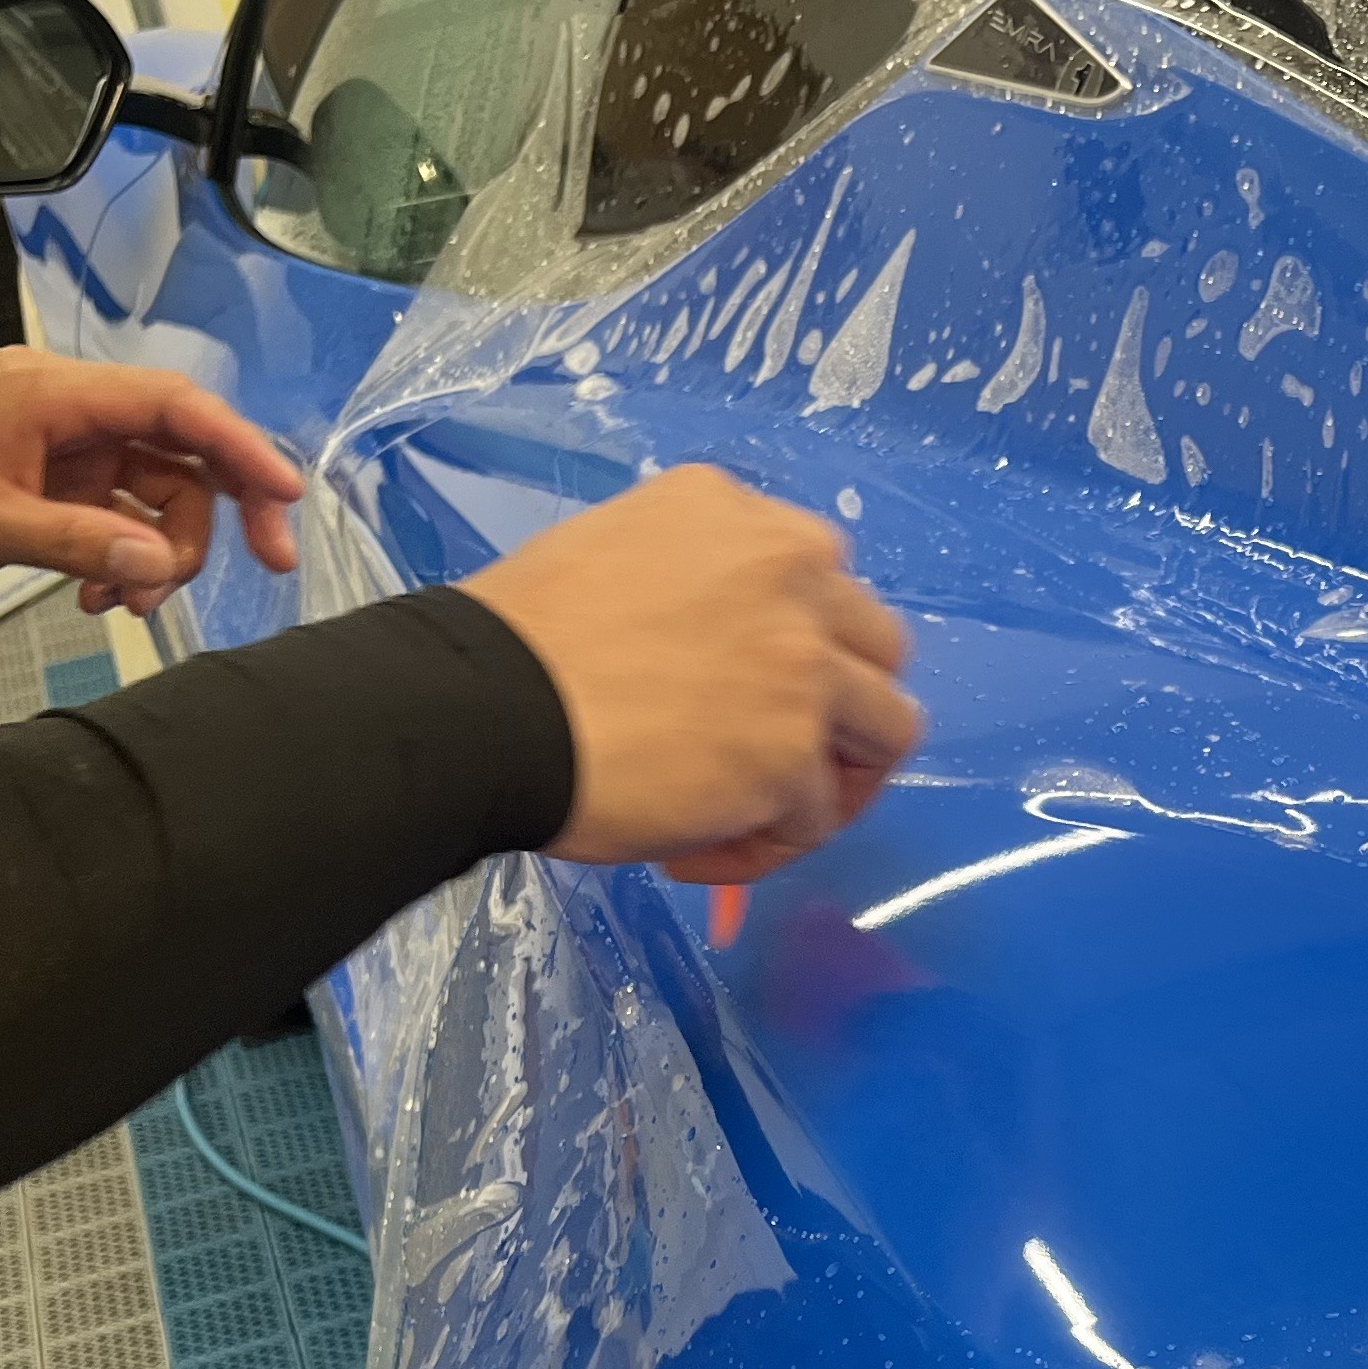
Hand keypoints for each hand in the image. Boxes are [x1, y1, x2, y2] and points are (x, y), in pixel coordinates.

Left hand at [0, 349, 303, 617]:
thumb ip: (77, 544)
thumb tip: (162, 568)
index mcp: (51, 395)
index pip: (172, 407)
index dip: (241, 446)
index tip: (288, 496)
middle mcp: (66, 408)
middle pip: (180, 449)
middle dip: (222, 513)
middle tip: (265, 567)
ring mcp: (59, 443)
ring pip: (155, 489)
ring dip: (162, 552)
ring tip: (126, 606)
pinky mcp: (49, 474)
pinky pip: (115, 512)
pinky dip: (121, 556)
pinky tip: (95, 595)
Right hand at [453, 467, 921, 883]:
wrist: (483, 707)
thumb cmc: (519, 645)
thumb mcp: (621, 558)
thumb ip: (701, 588)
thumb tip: (726, 664)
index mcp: (742, 515)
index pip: (822, 585)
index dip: (795, 654)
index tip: (740, 701)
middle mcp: (793, 570)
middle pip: (878, 649)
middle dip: (837, 715)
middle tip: (777, 770)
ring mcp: (805, 662)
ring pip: (884, 733)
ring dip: (824, 786)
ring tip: (748, 823)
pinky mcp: (792, 753)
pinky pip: (814, 819)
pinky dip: (760, 849)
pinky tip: (686, 853)